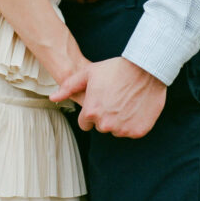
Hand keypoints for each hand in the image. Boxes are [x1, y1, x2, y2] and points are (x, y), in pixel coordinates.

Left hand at [51, 57, 165, 137]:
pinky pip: (131, 131)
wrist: (145, 68)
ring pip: (116, 130)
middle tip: (114, 97)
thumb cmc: (115, 68)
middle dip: (105, 115)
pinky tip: (135, 106)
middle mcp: (106, 124)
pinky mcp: (138, 132)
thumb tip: (53, 97)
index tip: (100, 100)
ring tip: (125, 100)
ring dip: (119, 120)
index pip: (85, 123)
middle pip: (100, 126)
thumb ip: (69, 87)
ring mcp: (123, 129)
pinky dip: (133, 122)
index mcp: (91, 112)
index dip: (92, 110)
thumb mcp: (89, 73)